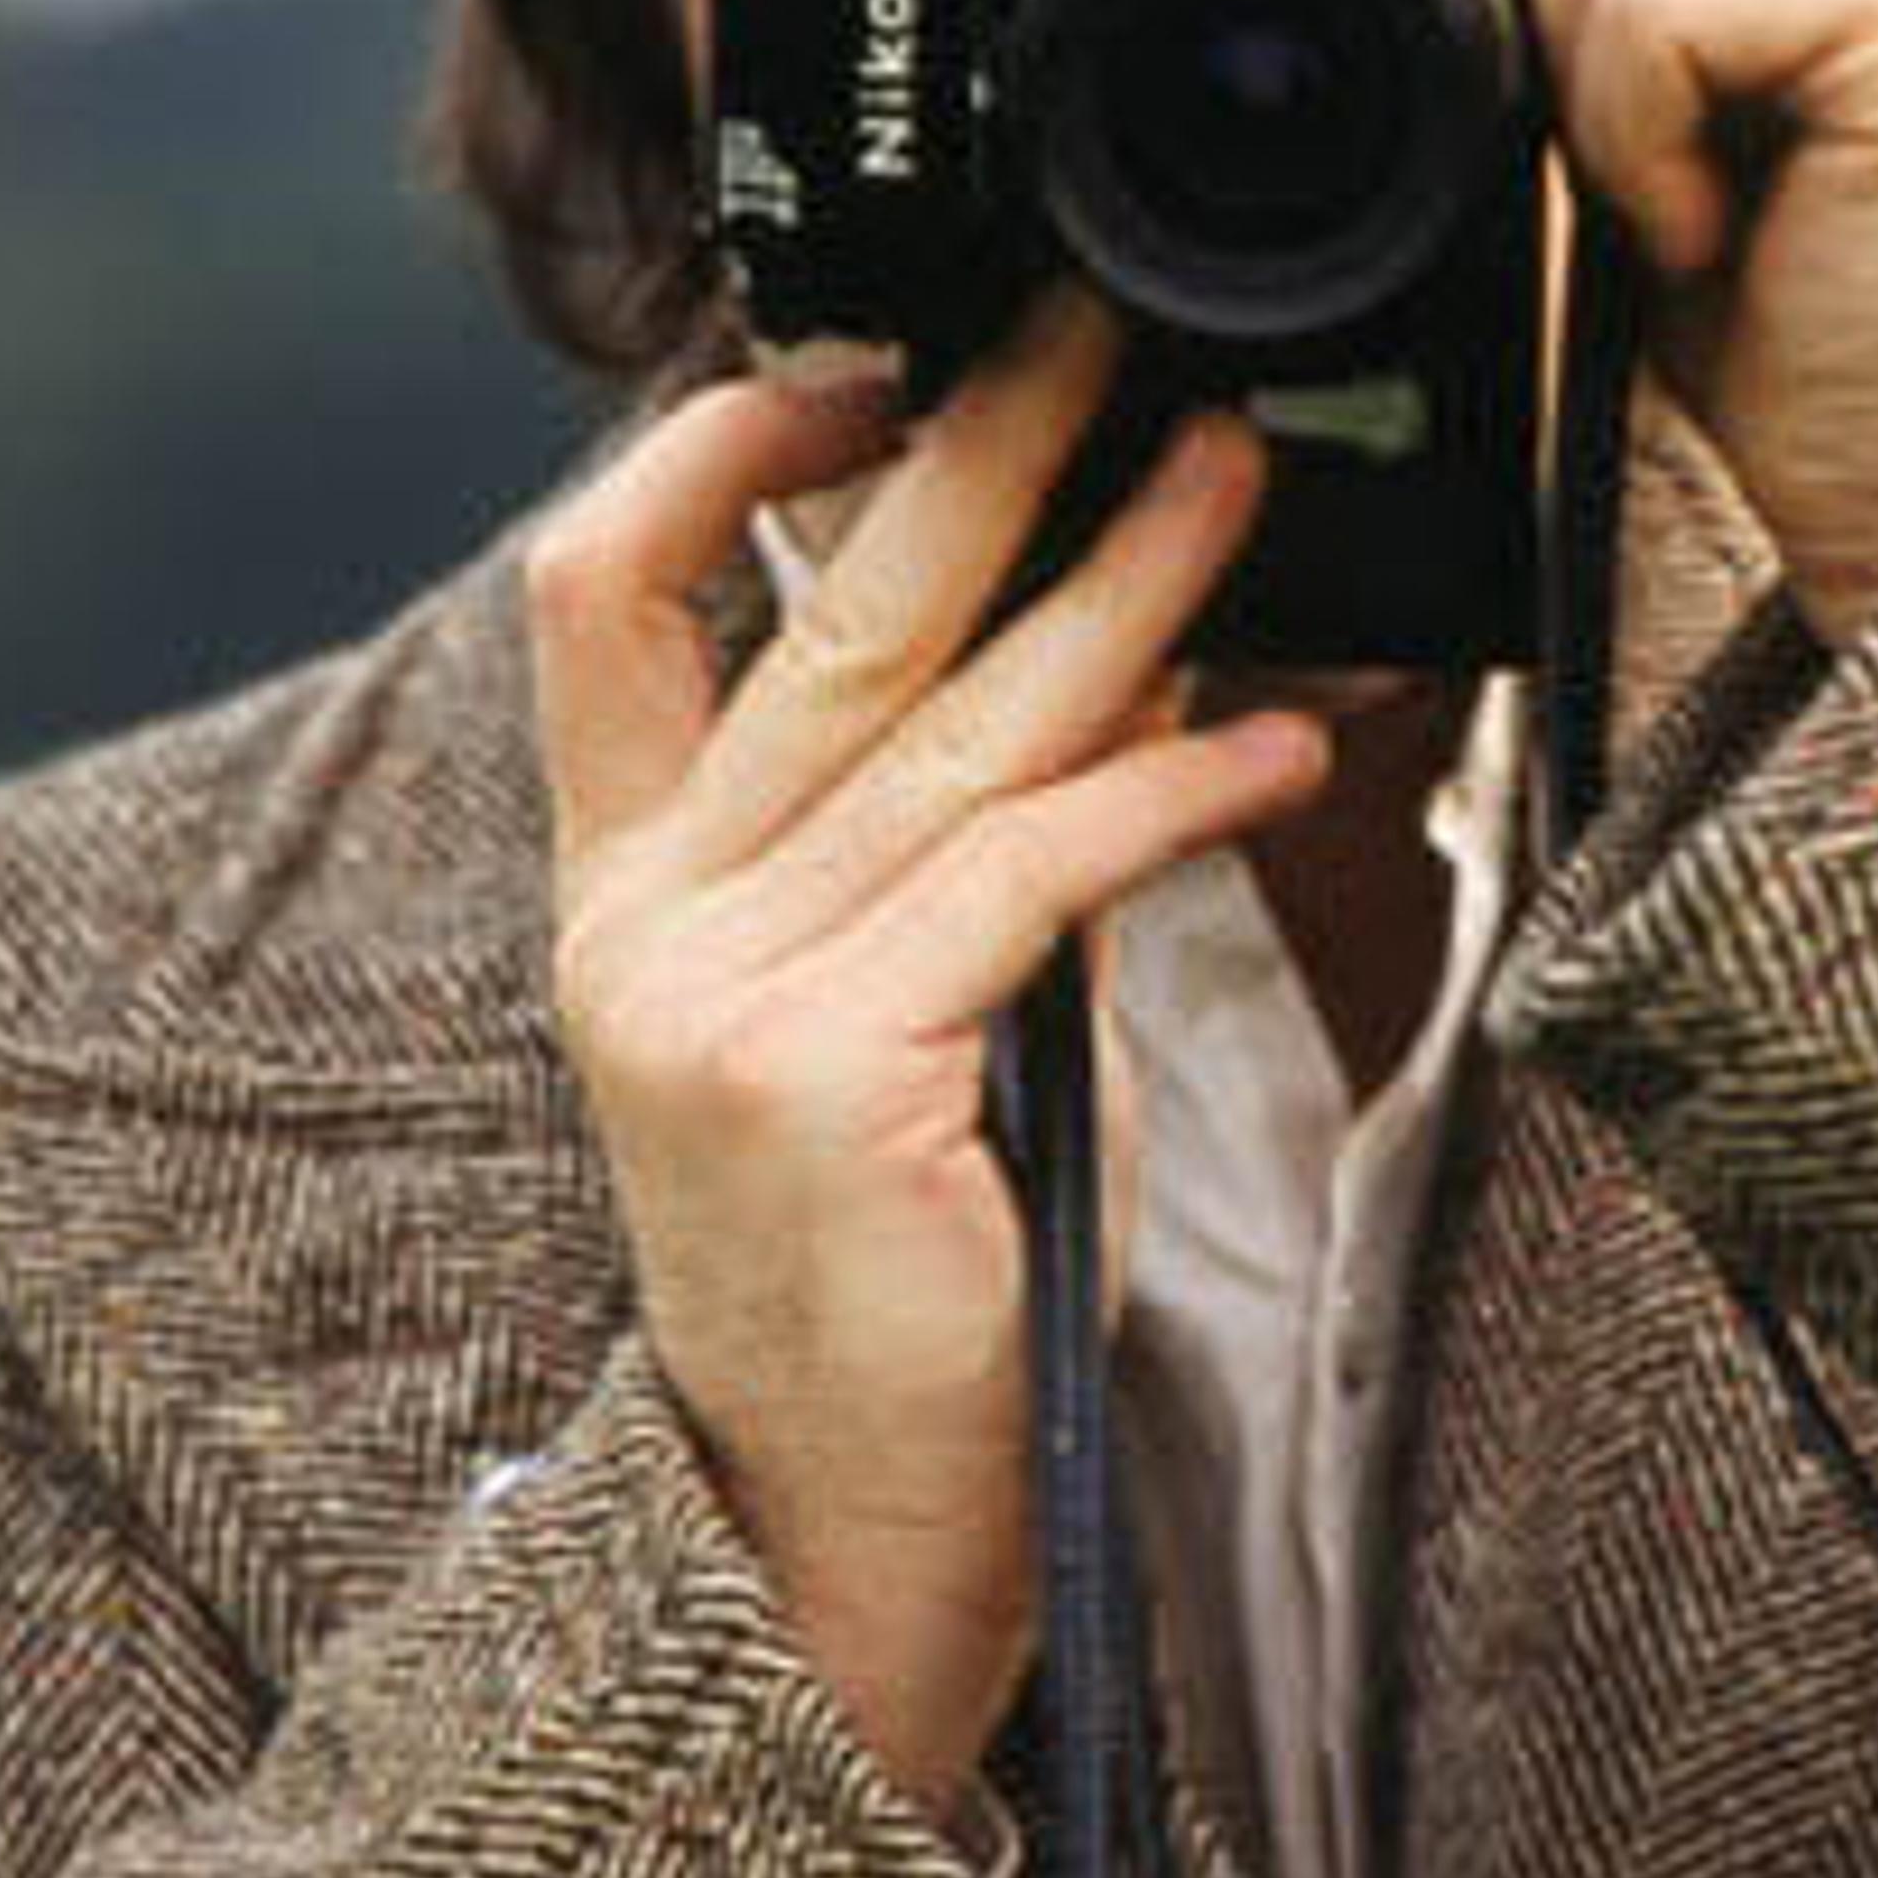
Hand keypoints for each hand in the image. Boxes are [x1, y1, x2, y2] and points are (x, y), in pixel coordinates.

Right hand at [528, 285, 1329, 1821]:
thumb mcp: (906, 1030)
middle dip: (981, 448)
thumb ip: (957, 856)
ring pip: (949, 729)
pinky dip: (1170, 793)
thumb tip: (1114, 659)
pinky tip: (1282, 748)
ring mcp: (720, 1000)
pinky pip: (1029, 875)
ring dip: (1123, 586)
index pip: (596, 606)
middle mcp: (645, 931)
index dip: (711, 449)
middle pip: (818, 619)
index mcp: (624, 903)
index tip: (862, 351)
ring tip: (1236, 475)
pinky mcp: (831, 1072)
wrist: (841, 1545)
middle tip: (1110, 332)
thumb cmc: (906, 1293)